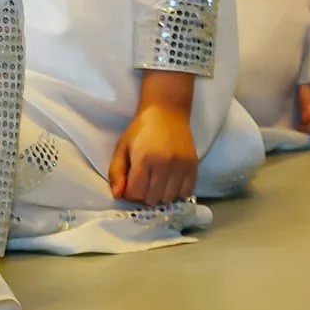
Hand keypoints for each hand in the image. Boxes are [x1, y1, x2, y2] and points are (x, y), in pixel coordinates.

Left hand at [108, 71, 198, 204]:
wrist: (167, 112)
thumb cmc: (141, 130)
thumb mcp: (122, 147)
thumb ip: (116, 172)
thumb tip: (118, 195)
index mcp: (143, 158)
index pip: (136, 193)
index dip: (130, 194)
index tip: (130, 186)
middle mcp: (164, 164)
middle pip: (152, 198)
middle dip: (144, 195)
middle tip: (143, 183)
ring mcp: (181, 166)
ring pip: (168, 198)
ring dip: (160, 195)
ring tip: (157, 182)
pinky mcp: (193, 166)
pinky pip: (186, 193)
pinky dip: (177, 192)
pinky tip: (170, 183)